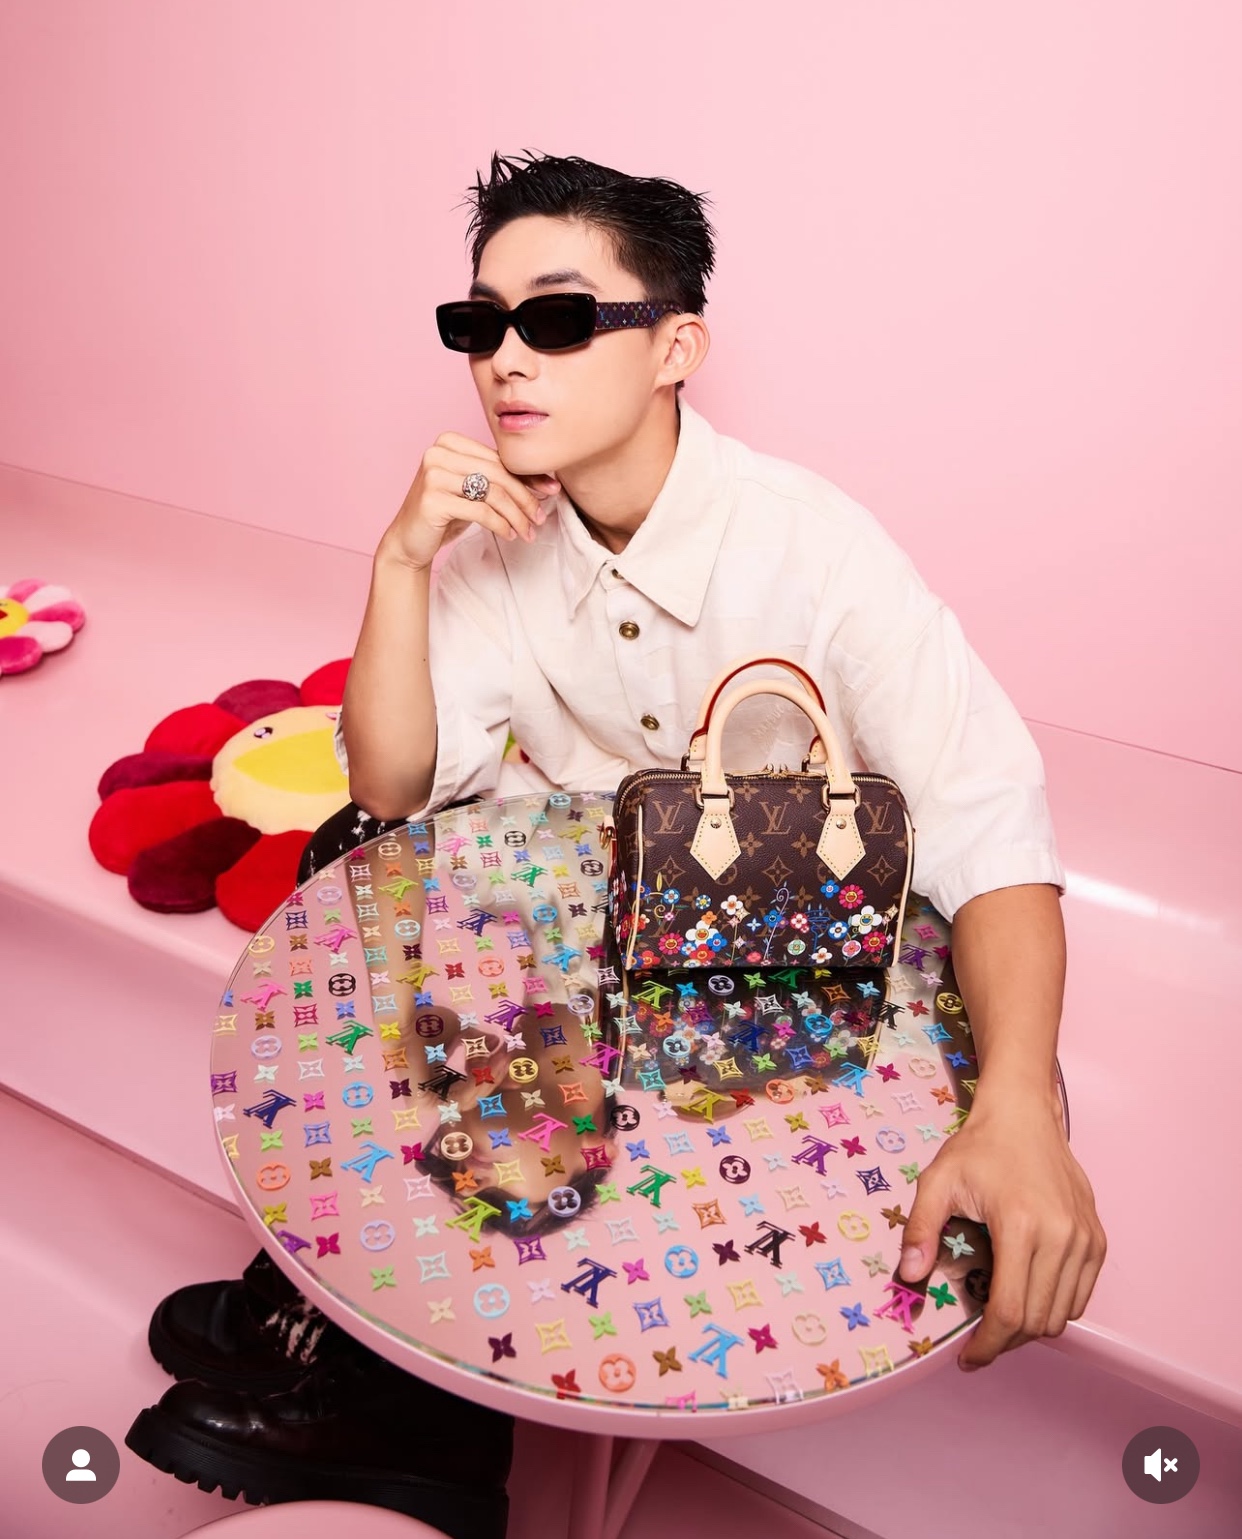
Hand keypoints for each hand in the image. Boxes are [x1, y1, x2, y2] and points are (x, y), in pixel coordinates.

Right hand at [381, 431, 561, 570]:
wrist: (409, 540)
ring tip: (528, 531)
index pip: (499, 459)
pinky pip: (480, 511)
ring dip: (517, 516)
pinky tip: (510, 535)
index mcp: (450, 441)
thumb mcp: (474, 491)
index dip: (529, 476)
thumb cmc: (446, 513)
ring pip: (492, 493)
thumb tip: (547, 482)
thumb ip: (500, 480)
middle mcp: (439, 452)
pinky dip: (501, 525)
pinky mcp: (432, 498)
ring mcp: (433, 473)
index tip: (552, 492)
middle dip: (526, 498)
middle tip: (540, 518)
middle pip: (498, 474)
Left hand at [898, 1092, 1106, 1368]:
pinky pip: (1081, 1294)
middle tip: (979, 1337)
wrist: (1024, 1115)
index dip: (988, 1346)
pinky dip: (1055, 1306)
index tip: (969, 1358)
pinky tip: (1028, 1291)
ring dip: (1032, 1327)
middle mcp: (1062, 1237)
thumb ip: (921, 1228)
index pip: (1011, 1312)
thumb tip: (909, 1276)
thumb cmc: (979, 1147)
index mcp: (1021, 1225)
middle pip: (1039, 1321)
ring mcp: (1085, 1239)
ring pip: (1064, 1314)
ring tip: (1002, 1314)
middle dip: (1006, 1341)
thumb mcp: (938, 1181)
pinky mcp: (1097, 1239)